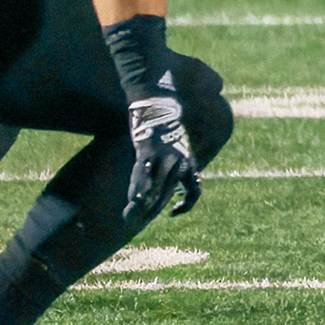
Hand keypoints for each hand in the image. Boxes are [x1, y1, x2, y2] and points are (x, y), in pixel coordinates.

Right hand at [124, 95, 200, 219]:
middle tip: (137, 220)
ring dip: (142, 206)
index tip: (173, 212)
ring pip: (155, 189)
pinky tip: (133, 200)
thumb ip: (174, 162)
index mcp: (188, 162)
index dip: (186, 205)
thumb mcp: (177, 145)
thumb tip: (164, 174)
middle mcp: (179, 162)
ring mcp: (164, 157)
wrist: (158, 103)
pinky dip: (139, 189)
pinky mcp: (149, 150)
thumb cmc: (164, 126)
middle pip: (168, 194)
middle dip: (152, 210)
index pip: (194, 190)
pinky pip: (143, 174)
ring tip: (130, 217)